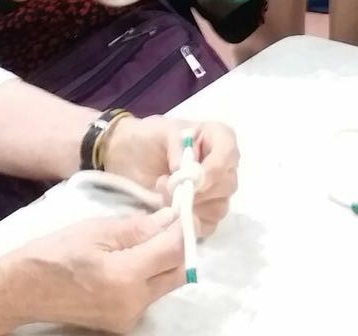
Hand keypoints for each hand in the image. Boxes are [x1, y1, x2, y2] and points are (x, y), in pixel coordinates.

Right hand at [8, 211, 184, 332]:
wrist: (23, 290)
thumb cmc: (54, 253)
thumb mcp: (95, 230)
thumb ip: (137, 228)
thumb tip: (169, 218)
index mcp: (127, 277)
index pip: (174, 251)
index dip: (184, 228)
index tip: (184, 209)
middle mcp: (134, 303)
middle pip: (178, 273)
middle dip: (180, 246)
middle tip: (172, 221)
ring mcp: (129, 318)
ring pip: (166, 285)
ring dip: (166, 260)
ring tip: (151, 235)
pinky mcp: (122, 323)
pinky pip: (149, 295)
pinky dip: (150, 274)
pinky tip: (136, 256)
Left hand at [101, 117, 238, 237]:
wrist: (128, 158)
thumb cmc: (146, 139)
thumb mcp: (158, 131)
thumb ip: (175, 144)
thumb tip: (184, 168)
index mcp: (216, 137)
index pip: (229, 152)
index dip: (214, 168)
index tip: (193, 179)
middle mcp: (221, 165)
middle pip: (227, 184)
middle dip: (197, 190)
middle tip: (166, 185)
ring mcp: (215, 192)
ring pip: (219, 207)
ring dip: (190, 206)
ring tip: (162, 197)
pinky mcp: (203, 214)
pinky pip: (208, 225)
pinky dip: (189, 223)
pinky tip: (170, 213)